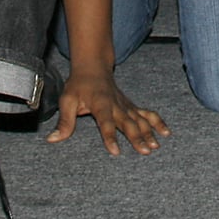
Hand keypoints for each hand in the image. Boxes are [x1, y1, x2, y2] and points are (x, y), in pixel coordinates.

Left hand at [48, 67, 168, 155]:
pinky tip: (166, 133)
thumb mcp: (67, 100)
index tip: (116, 151)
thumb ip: (64, 121)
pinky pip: (146, 114)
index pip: (105, 122)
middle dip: (137, 137)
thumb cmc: (78, 85)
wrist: (93, 67)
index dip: (110, 136)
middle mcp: (116, 104)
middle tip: (145, 152)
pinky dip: (157, 122)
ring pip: (140, 119)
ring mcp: (125, 105)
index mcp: (100, 103)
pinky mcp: (130, 106)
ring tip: (155, 146)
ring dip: (148, 132)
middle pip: (128, 122)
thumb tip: (53, 139)